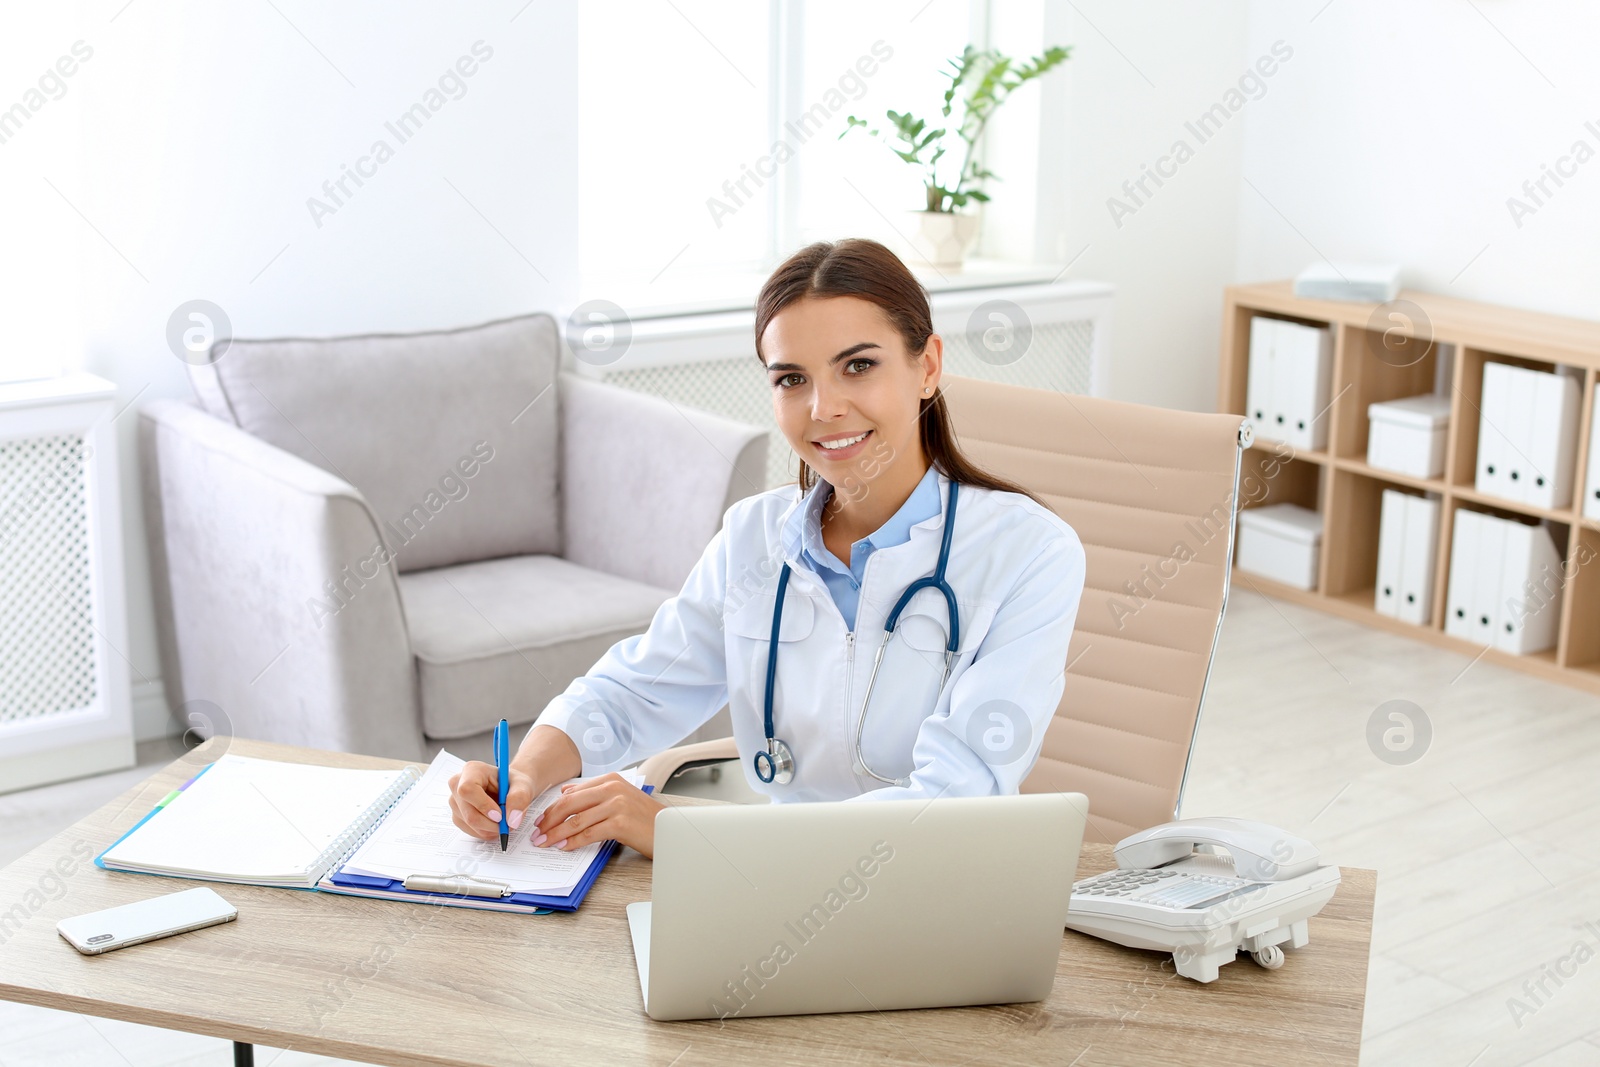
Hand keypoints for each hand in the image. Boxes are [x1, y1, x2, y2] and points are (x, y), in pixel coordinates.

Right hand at [448, 760, 534, 841]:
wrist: (509, 788)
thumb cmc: (513, 783)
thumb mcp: (523, 786)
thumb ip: (519, 799)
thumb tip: (512, 820)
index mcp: (472, 770)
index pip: (468, 789)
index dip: (483, 805)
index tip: (500, 816)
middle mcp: (458, 784)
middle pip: (468, 812)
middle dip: (491, 824)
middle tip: (507, 825)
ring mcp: (455, 801)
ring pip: (469, 824)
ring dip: (490, 829)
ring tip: (503, 821)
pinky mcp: (456, 815)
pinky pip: (469, 830)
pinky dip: (485, 832)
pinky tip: (494, 824)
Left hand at [532, 773, 665, 858]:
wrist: (669, 829)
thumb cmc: (645, 817)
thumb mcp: (619, 798)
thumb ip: (593, 794)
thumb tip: (565, 793)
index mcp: (610, 780)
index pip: (571, 793)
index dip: (552, 808)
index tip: (540, 821)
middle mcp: (612, 788)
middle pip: (569, 804)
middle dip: (549, 821)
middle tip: (537, 833)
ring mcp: (617, 805)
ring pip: (576, 820)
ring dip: (556, 833)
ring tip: (545, 842)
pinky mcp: (620, 823)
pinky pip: (588, 833)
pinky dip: (572, 842)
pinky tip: (564, 847)